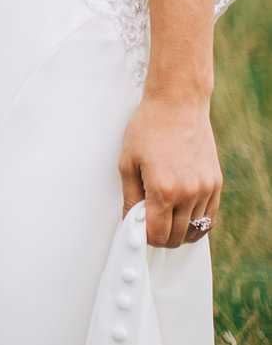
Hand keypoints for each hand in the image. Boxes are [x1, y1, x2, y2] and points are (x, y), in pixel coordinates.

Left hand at [119, 90, 219, 247]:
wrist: (177, 105)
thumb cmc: (148, 129)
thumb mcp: (127, 163)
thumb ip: (130, 197)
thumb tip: (131, 222)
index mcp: (164, 190)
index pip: (158, 235)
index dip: (146, 238)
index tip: (138, 231)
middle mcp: (189, 194)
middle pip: (177, 237)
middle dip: (160, 237)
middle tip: (148, 226)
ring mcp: (206, 190)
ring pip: (195, 230)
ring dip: (179, 232)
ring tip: (164, 220)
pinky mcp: (216, 184)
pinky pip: (210, 217)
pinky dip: (196, 223)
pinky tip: (182, 216)